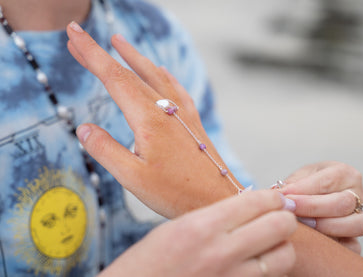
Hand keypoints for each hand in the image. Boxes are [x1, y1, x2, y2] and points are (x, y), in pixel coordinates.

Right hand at [66, 22, 243, 217]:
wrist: (218, 197)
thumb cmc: (177, 192)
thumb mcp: (132, 178)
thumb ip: (105, 150)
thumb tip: (83, 128)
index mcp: (149, 119)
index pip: (114, 78)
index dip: (91, 54)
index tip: (74, 35)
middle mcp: (167, 110)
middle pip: (130, 72)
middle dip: (104, 53)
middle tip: (82, 37)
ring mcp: (182, 113)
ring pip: (155, 75)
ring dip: (133, 57)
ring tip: (118, 42)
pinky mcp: (192, 121)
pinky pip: (175, 88)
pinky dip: (162, 74)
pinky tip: (161, 71)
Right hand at [99, 190, 296, 276]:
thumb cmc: (149, 262)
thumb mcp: (178, 228)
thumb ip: (216, 217)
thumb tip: (251, 207)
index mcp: (202, 226)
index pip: (257, 201)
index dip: (273, 197)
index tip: (276, 199)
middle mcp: (221, 252)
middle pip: (280, 225)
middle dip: (284, 218)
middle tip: (279, 218)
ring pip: (284, 255)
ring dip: (282, 246)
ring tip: (269, 244)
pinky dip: (270, 270)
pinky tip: (257, 264)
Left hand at [279, 161, 362, 253]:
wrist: (309, 202)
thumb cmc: (305, 187)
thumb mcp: (298, 178)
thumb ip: (291, 185)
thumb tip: (279, 196)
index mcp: (346, 174)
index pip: (329, 180)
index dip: (305, 189)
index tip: (286, 195)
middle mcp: (358, 196)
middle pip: (342, 203)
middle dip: (312, 207)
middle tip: (290, 209)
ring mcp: (360, 218)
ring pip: (356, 225)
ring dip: (325, 226)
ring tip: (302, 224)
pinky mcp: (356, 240)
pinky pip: (353, 247)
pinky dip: (333, 246)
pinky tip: (312, 240)